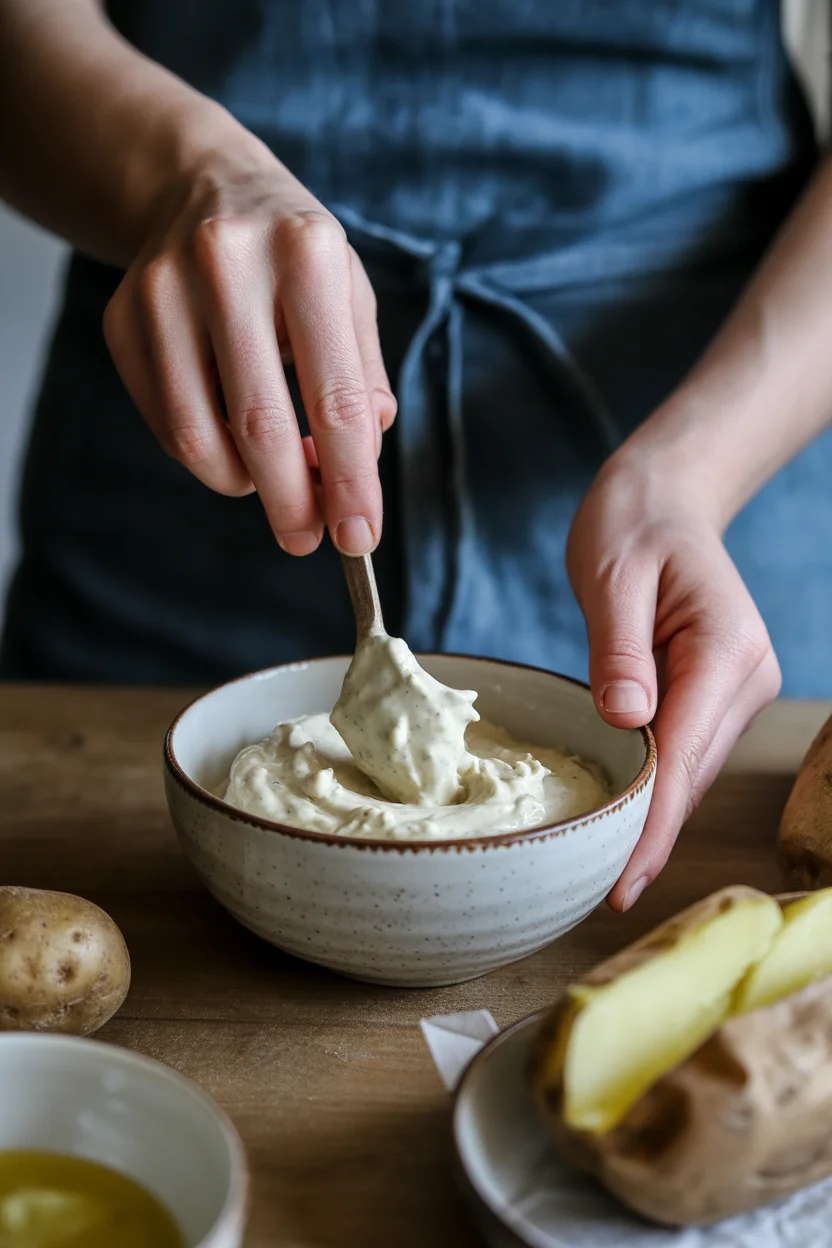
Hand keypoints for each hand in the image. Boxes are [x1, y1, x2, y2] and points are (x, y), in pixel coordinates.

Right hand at [103, 142, 395, 555]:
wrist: (203, 186)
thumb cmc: (294, 256)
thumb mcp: (350, 295)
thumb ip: (363, 377)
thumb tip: (363, 460)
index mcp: (308, 254)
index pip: (336, 398)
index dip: (351, 480)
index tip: (359, 535)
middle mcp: (229, 262)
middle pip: (262, 425)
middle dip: (291, 502)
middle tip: (307, 540)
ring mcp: (164, 289)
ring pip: (199, 435)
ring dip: (242, 482)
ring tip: (269, 481)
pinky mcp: (123, 318)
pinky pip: (164, 422)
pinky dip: (205, 454)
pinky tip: (231, 442)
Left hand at [567, 451, 781, 910]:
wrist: (665, 500)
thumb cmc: (634, 526)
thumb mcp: (614, 576)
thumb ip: (618, 649)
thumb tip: (627, 723)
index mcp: (726, 651)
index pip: (684, 755)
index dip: (652, 823)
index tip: (622, 879)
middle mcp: (745, 678)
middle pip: (693, 776)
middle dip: (650, 837)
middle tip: (602, 898)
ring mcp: (736, 689)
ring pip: (691, 772)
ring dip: (653, 820)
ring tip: (606, 874)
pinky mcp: (715, 693)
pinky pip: (683, 751)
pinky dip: (655, 788)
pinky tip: (625, 821)